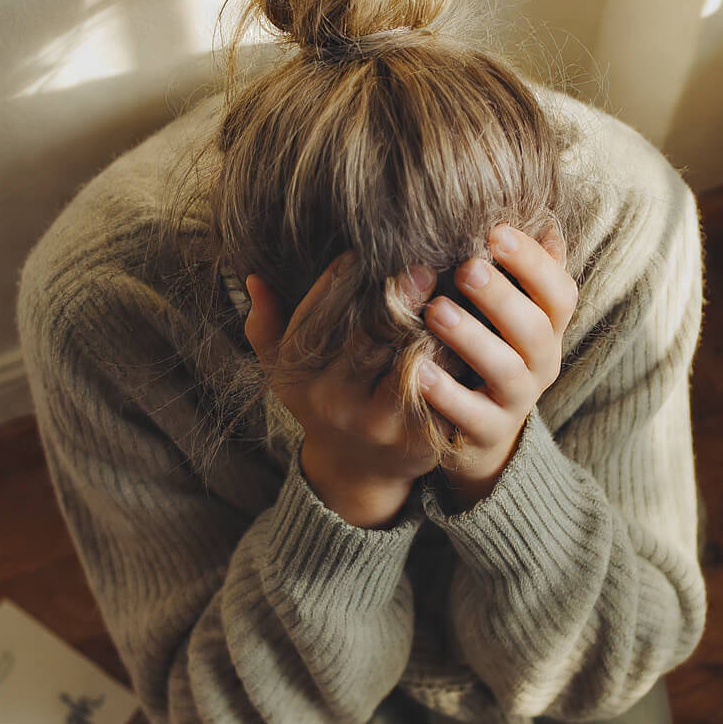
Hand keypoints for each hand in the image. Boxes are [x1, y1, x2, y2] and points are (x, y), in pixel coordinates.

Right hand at [245, 251, 440, 525]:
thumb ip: (265, 326)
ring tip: (452, 292)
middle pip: (369, 337)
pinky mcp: (420, 439)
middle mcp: (338, 403)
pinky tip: (469, 330)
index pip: (318, 319)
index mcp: (303, 379)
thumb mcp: (283, 371)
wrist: (356, 471)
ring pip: (411, 361)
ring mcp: (381, 424)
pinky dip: (455, 358)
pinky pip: (442, 388)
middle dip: (397, 298)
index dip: (339, 281)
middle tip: (424, 264)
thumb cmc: (321, 401)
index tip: (361, 252)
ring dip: (432, 326)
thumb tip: (254, 278)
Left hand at [419, 221, 578, 508]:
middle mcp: (541, 363)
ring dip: (472, 338)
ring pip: (506, 370)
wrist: (479, 433)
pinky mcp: (486, 434)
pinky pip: (471, 416)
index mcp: (547, 327)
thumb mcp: (505, 311)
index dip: (534, 262)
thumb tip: (542, 217)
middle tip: (466, 267)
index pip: (559, 291)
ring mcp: (517, 402)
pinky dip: (445, 393)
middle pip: (536, 328)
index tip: (496, 230)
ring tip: (435, 312)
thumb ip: (518, 271)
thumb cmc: (487, 351)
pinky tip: (416, 370)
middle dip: (502, 295)